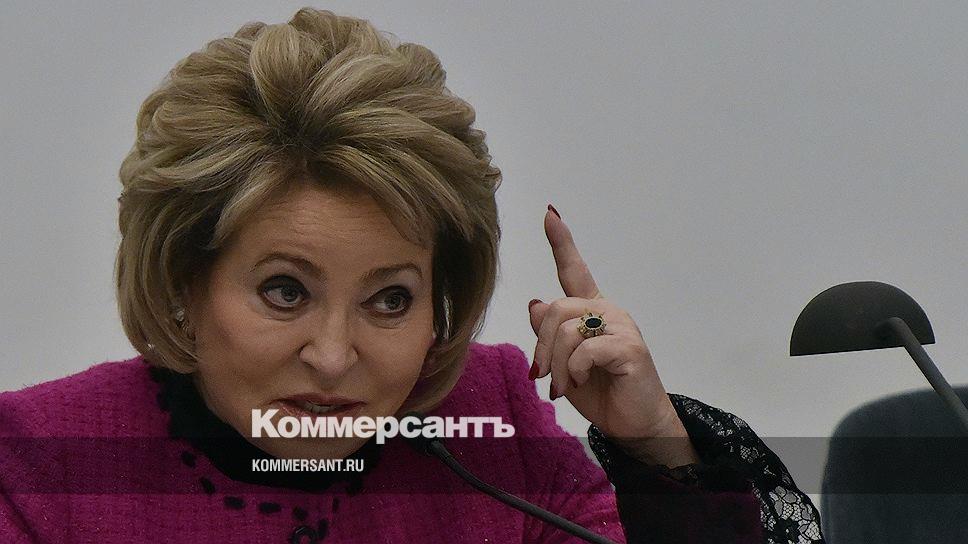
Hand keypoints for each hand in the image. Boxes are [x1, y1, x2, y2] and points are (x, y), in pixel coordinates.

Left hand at [528, 205, 700, 467]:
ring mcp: (620, 326)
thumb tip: (534, 303)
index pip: (574, 271)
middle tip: (541, 375)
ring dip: (556, 365)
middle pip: (554, 310)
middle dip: (540, 346)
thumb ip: (549, 335)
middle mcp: (607, 311)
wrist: (634, 424)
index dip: (561, 241)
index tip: (550, 213)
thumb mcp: (563, 364)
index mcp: (591, 311)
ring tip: (562, 387)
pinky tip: (581, 382)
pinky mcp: (629, 347)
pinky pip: (585, 350)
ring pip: (565, 330)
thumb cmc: (601, 392)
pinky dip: (574, 371)